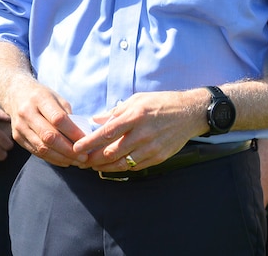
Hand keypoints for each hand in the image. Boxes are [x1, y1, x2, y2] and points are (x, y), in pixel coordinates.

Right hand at [1, 79, 86, 166]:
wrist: (15, 94)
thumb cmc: (41, 96)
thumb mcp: (56, 98)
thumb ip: (68, 116)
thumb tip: (82, 137)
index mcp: (39, 98)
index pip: (57, 119)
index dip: (73, 132)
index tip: (87, 141)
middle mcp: (26, 112)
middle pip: (49, 136)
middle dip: (69, 150)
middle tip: (84, 157)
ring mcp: (20, 126)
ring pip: (42, 147)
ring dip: (62, 158)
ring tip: (77, 161)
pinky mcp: (17, 137)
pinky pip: (37, 152)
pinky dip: (53, 159)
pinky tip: (65, 160)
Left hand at [72, 89, 206, 172]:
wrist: (190, 113)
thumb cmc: (160, 103)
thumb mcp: (136, 100)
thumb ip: (115, 112)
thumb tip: (95, 120)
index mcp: (134, 117)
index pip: (106, 133)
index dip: (89, 142)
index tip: (77, 148)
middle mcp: (142, 134)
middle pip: (112, 152)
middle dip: (93, 159)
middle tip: (81, 160)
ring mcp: (152, 148)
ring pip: (123, 163)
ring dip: (106, 167)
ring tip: (94, 166)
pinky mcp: (160, 157)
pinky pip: (136, 166)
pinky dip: (123, 168)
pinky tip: (113, 166)